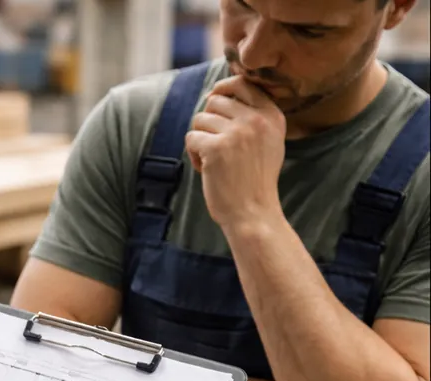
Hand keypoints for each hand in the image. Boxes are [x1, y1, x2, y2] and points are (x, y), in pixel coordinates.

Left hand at [186, 76, 286, 229]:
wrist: (253, 213)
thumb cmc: (255, 181)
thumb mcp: (268, 142)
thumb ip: (252, 117)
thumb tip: (217, 94)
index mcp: (272, 115)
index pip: (242, 83)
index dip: (222, 88)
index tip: (212, 99)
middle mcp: (256, 119)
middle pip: (215, 101)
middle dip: (208, 123)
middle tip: (214, 147)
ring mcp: (236, 132)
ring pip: (200, 119)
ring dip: (200, 140)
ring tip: (211, 161)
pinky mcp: (216, 148)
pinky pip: (191, 138)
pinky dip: (193, 154)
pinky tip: (206, 170)